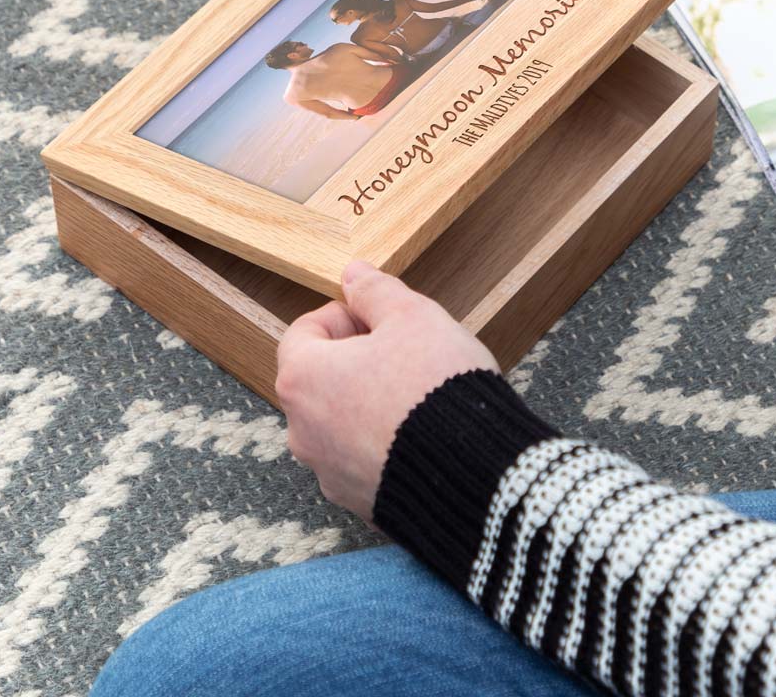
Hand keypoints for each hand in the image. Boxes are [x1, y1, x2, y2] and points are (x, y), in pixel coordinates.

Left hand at [276, 262, 499, 521]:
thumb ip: (376, 292)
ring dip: (369, 401)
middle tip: (405, 349)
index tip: (380, 317)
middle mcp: (302, 429)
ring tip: (419, 391)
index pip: (304, 331)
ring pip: (340, 421)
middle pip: (320, 378)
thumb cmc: (436, 387)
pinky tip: (424, 431)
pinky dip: (384, 441)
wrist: (473, 471)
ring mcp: (328, 471)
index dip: (344, 315)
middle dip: (357, 358)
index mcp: (304, 377)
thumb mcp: (413, 317)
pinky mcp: (358, 501)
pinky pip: (363, 458)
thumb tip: (354, 274)